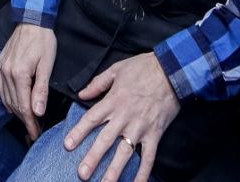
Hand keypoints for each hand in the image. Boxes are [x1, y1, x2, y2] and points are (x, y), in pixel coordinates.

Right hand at [0, 23, 56, 141]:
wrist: (32, 20)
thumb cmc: (43, 41)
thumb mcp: (47, 65)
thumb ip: (41, 90)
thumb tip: (38, 112)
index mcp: (19, 74)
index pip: (23, 106)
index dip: (30, 123)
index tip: (35, 134)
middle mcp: (6, 72)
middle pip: (13, 104)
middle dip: (24, 120)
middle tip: (34, 131)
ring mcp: (1, 68)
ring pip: (5, 98)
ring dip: (16, 111)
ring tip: (27, 120)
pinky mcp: (0, 64)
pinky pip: (1, 88)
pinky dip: (8, 99)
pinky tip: (15, 104)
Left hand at [65, 53, 180, 181]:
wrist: (172, 71)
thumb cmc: (144, 68)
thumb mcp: (117, 69)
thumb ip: (98, 83)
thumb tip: (81, 93)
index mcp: (113, 101)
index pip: (91, 119)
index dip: (79, 132)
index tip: (67, 145)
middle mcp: (125, 118)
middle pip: (105, 141)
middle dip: (93, 158)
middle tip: (82, 174)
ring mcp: (140, 128)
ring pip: (125, 153)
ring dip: (115, 170)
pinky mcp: (155, 134)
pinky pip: (148, 157)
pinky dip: (143, 172)